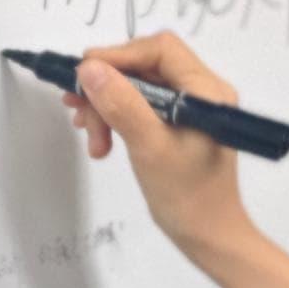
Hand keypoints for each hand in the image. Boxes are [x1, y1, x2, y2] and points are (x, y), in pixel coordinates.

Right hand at [59, 32, 288, 287]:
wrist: (209, 238)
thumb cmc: (187, 196)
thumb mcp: (149, 147)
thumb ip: (121, 104)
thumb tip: (89, 68)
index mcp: (206, 89)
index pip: (158, 49)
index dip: (117, 56)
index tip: (83, 76)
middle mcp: (201, 91)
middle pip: (144, 67)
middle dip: (107, 89)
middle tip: (80, 115)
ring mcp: (189, 108)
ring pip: (136, 88)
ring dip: (107, 108)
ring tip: (92, 140)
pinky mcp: (177, 125)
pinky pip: (140, 107)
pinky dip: (116, 120)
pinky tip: (101, 143)